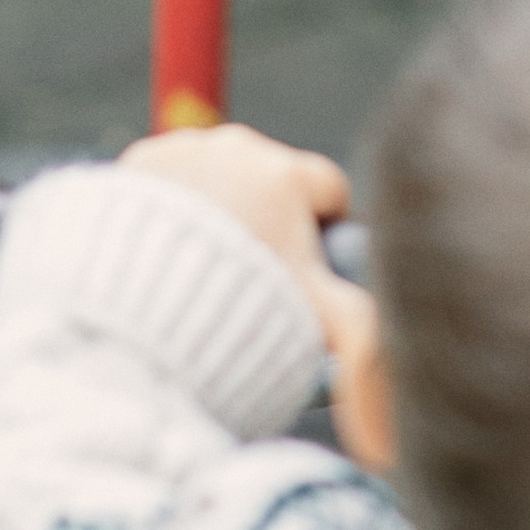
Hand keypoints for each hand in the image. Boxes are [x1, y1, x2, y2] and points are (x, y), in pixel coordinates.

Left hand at [117, 123, 379, 411]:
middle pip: (270, 181)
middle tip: (247, 280)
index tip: (305, 269)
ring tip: (198, 270)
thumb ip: (368, 336)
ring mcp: (185, 149)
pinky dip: (168, 209)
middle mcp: (239, 148)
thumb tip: (397, 381)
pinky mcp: (138, 161)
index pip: (328, 189)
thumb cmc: (235, 317)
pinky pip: (167, 180)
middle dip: (266, 222)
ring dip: (217, 210)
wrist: (133, 312)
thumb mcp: (316, 323)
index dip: (323, 232)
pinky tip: (160, 254)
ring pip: (218, 178)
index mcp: (289, 176)